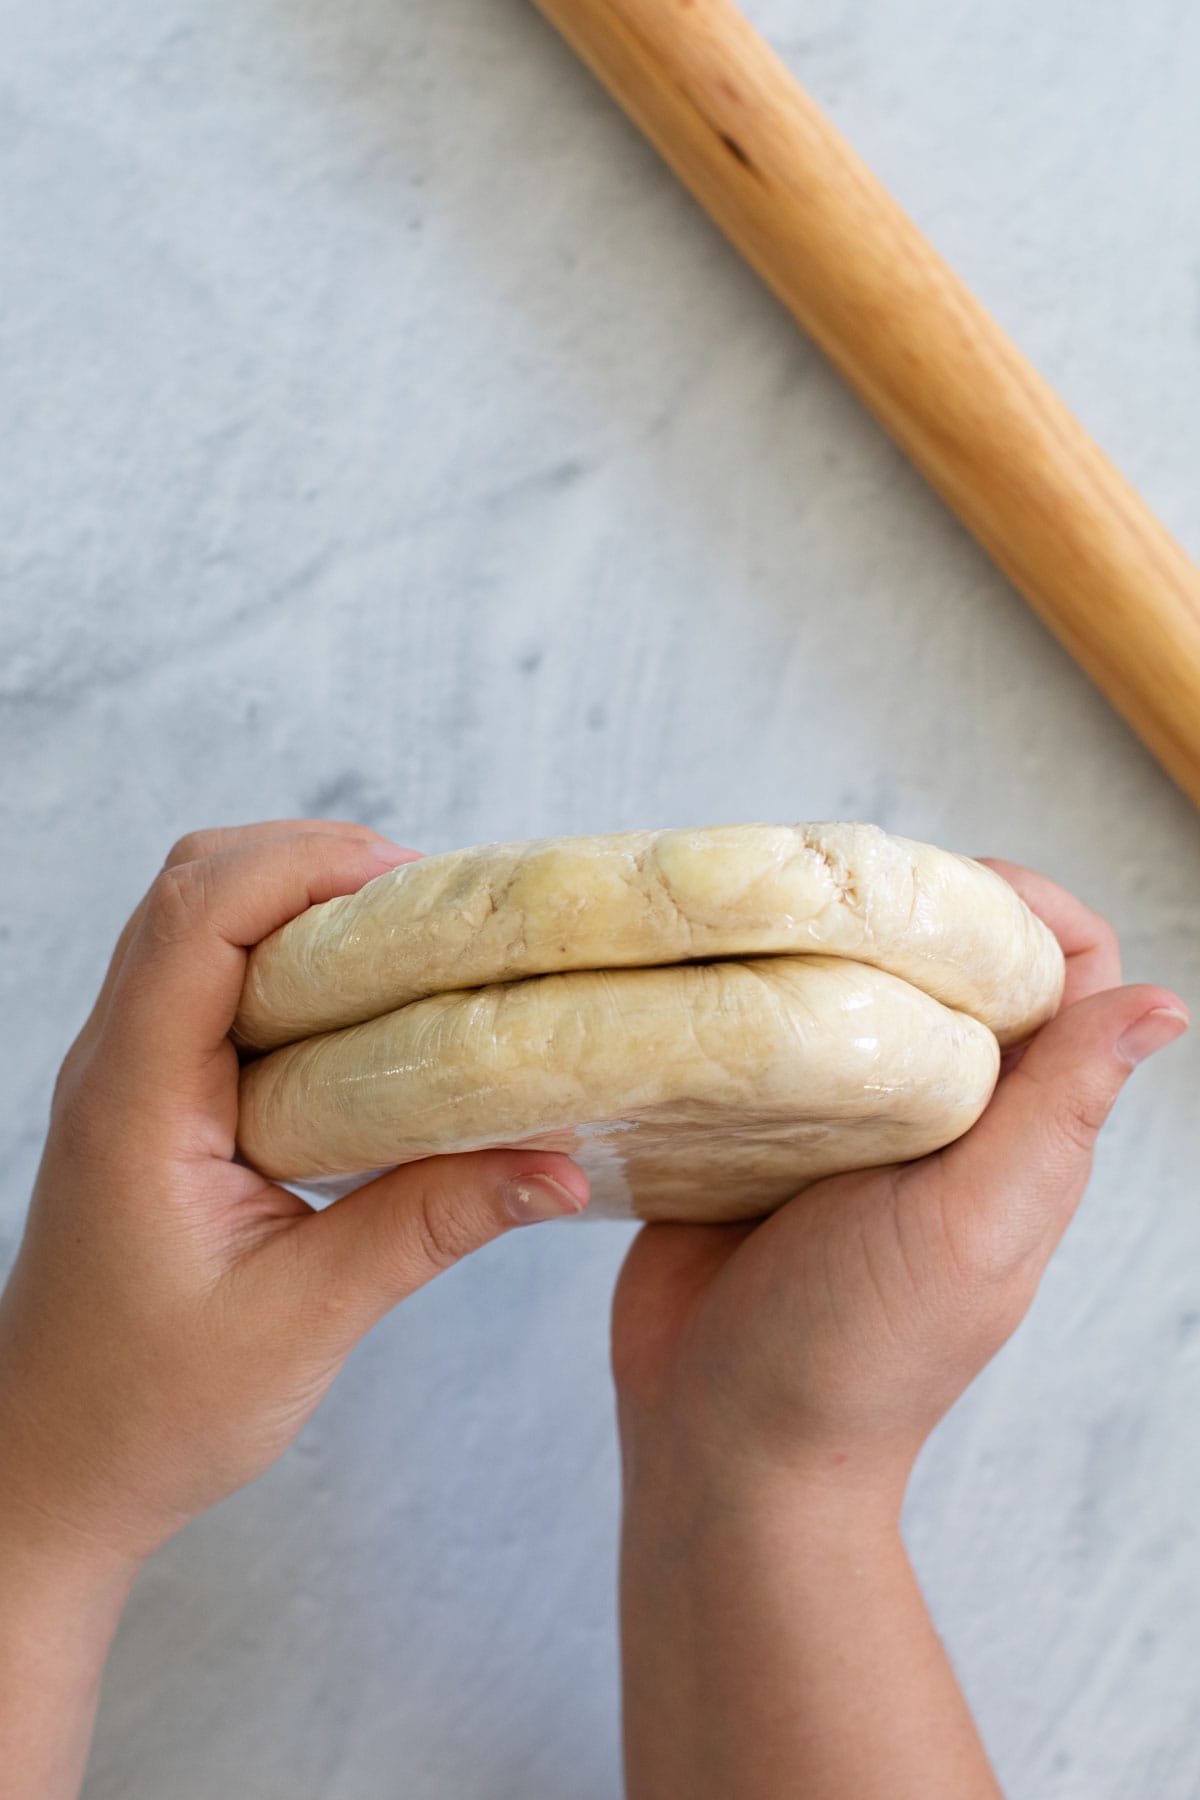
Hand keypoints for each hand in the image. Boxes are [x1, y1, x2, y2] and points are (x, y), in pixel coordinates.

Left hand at [0, 820, 589, 1574]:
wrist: (53, 1469)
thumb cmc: (150, 1413)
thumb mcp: (305, 1320)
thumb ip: (430, 1226)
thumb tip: (559, 1167)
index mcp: (135, 1100)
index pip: (197, 916)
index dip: (307, 867)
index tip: (420, 888)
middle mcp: (116, 1063)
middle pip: (194, 884)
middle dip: (316, 865)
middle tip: (434, 911)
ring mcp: (127, 1073)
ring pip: (199, 923)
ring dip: (303, 906)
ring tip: (416, 948)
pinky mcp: (153, 1096)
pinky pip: (211, 980)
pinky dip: (289, 960)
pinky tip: (369, 1011)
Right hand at [612, 863, 1188, 1499]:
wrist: (724, 1447)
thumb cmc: (860, 1355)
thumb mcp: (976, 1228)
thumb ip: (1061, 1113)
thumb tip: (1169, 1002)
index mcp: (1014, 1129)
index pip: (1062, 975)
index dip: (1027, 910)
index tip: (947, 884)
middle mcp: (935, 1114)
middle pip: (950, 966)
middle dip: (905, 910)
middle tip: (829, 893)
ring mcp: (838, 1124)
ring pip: (849, 993)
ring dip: (814, 949)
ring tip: (757, 921)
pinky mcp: (751, 1138)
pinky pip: (758, 1043)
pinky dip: (740, 1006)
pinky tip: (702, 986)